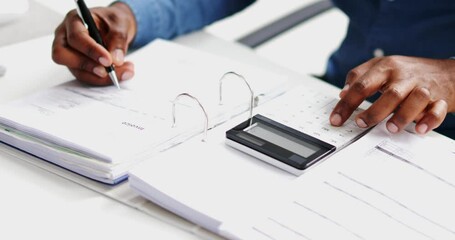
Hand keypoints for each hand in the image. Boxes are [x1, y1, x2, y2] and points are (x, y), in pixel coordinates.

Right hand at [52, 2, 135, 85]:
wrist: (115, 26)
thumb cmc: (113, 20)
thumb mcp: (120, 23)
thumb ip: (118, 39)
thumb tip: (116, 60)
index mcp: (74, 20)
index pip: (75, 37)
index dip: (90, 50)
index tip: (108, 60)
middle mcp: (66, 36)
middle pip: (62, 55)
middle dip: (87, 66)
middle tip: (108, 71)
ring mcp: (69, 53)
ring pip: (76, 70)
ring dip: (100, 77)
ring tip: (125, 72)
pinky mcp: (77, 66)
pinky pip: (86, 76)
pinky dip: (103, 79)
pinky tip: (121, 73)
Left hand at [330, 56, 454, 134]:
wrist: (446, 71)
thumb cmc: (407, 72)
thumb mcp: (381, 66)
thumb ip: (359, 77)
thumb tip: (343, 93)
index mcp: (385, 68)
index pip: (361, 84)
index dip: (346, 104)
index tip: (336, 119)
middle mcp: (404, 77)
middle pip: (390, 93)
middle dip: (374, 111)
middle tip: (361, 123)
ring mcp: (423, 87)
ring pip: (415, 99)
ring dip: (403, 116)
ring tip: (390, 128)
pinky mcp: (440, 99)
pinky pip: (438, 109)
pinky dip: (430, 120)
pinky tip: (420, 129)